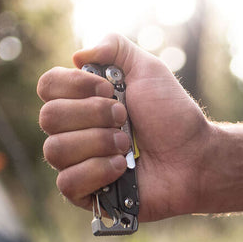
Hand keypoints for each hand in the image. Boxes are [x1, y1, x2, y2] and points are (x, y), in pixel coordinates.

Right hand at [37, 34, 211, 221]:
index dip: (75, 86)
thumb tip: (76, 56)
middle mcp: (74, 130)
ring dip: (99, 143)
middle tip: (125, 119)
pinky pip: (67, 183)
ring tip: (127, 145)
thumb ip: (114, 47)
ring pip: (55, 151)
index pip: (48, 86)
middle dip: (94, 115)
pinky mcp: (86, 194)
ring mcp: (78, 163)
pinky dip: (98, 171)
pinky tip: (123, 169)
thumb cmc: (173, 116)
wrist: (194, 156)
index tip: (110, 90)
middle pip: (49, 118)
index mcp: (82, 100)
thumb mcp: (148, 69)